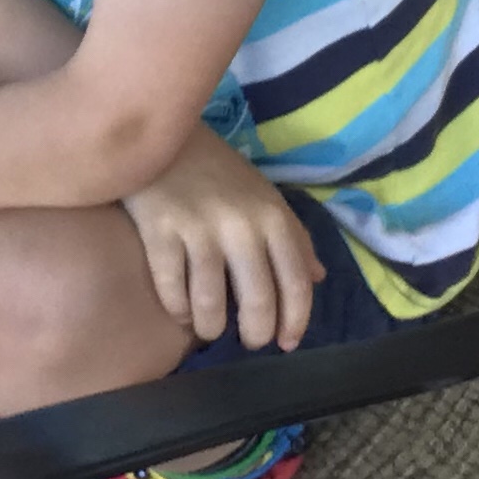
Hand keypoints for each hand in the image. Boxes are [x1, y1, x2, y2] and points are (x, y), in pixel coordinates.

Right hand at [122, 128, 318, 351]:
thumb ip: (295, 237)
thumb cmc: (218, 172)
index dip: (295, 321)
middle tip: (249, 341)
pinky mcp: (159, 231)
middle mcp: (241, 225)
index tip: (286, 343)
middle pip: (257, 301)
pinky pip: (172, 290)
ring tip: (209, 329)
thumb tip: (318, 278)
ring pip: (210, 304)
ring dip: (211, 328)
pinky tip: (181, 311)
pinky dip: (178, 310)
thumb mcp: (265, 198)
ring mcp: (198, 229)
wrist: (161, 135)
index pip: (295, 283)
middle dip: (255, 333)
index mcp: (273, 217)